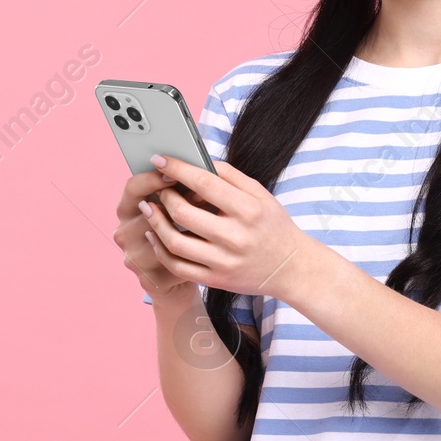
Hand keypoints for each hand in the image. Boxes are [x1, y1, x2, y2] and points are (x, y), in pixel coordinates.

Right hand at [113, 167, 209, 302]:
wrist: (190, 269)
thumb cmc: (188, 227)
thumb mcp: (181, 203)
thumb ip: (183, 188)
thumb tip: (200, 170)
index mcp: (127, 208)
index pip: (133, 187)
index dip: (153, 179)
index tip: (176, 172)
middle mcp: (124, 233)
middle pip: (144, 212)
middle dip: (174, 203)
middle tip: (201, 195)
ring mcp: (133, 258)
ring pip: (159, 239)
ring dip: (186, 229)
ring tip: (212, 220)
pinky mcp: (148, 279)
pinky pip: (171, 264)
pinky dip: (191, 255)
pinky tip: (209, 247)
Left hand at [139, 153, 313, 300]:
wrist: (290, 267)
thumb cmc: (273, 225)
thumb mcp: (260, 194)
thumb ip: (229, 175)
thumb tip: (196, 162)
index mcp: (248, 210)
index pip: (204, 183)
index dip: (177, 169)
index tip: (159, 160)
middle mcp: (235, 237)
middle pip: (183, 212)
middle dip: (164, 196)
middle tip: (159, 188)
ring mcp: (224, 262)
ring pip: (174, 242)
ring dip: (155, 222)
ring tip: (151, 210)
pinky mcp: (215, 280)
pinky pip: (177, 266)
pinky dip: (160, 249)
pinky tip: (155, 235)